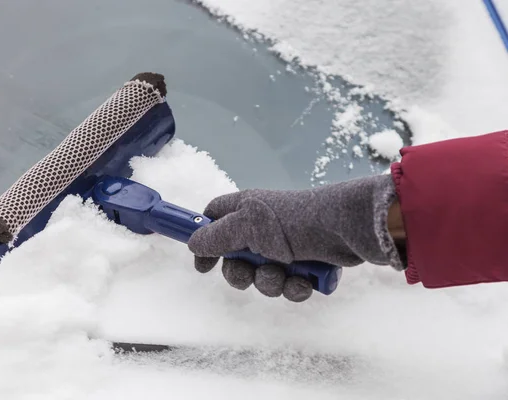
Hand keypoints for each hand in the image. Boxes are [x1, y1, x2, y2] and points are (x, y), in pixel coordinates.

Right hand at [188, 175, 402, 301]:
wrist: (348, 230)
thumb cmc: (295, 221)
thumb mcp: (248, 225)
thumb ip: (216, 236)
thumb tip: (193, 243)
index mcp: (246, 211)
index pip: (214, 220)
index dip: (205, 241)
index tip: (203, 265)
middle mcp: (262, 228)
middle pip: (235, 259)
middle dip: (243, 273)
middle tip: (252, 271)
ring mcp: (284, 248)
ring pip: (262, 277)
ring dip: (271, 282)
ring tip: (286, 274)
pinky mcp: (305, 264)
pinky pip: (287, 286)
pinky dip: (294, 287)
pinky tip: (304, 282)